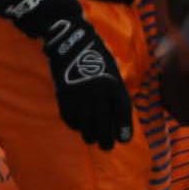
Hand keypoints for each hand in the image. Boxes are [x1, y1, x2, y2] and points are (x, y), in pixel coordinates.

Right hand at [42, 18, 133, 150]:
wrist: (70, 42)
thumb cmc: (95, 54)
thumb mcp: (112, 69)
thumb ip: (115, 89)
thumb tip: (116, 111)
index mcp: (113, 84)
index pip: (121, 111)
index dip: (123, 127)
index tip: (124, 140)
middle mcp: (98, 92)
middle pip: (103, 122)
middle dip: (106, 138)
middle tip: (107, 147)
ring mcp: (80, 95)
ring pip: (85, 123)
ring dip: (89, 135)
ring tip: (92, 140)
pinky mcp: (64, 96)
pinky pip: (69, 116)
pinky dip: (74, 124)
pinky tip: (78, 127)